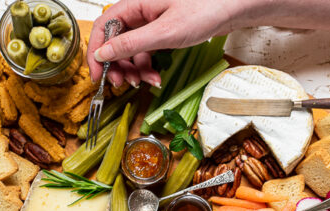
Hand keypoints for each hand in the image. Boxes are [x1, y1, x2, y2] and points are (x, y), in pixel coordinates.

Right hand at [87, 0, 242, 87]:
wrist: (233, 7)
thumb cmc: (204, 10)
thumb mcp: (164, 32)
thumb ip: (131, 44)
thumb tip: (103, 54)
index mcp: (134, 4)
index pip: (104, 27)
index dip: (96, 52)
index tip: (97, 75)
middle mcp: (139, 12)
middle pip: (115, 41)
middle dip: (116, 65)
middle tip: (120, 84)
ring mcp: (151, 23)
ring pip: (131, 50)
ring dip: (134, 69)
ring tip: (144, 82)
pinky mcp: (162, 32)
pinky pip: (146, 52)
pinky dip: (148, 67)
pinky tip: (155, 78)